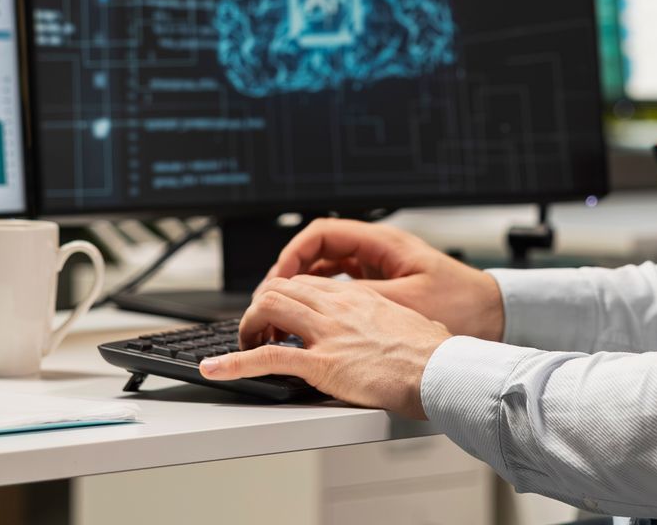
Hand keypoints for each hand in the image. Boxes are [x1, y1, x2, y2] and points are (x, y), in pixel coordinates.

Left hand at [203, 276, 450, 417]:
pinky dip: (232, 363)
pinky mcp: (320, 363)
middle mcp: (337, 308)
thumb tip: (420, 329)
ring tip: (243, 346)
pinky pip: (265, 359)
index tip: (281, 317)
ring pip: (267, 310)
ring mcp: (325, 334)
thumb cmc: (436, 354)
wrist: (441, 371)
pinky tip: (214, 369)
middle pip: (280, 290)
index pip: (306, 285)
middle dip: (261, 310)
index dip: (286, 298)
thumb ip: (405, 322)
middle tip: (259, 333)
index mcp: (357, 298)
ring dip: (247, 328)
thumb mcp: (418, 323)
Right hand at [260, 219, 504, 341]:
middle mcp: (378, 251)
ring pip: (328, 271)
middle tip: (270, 302)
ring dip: (304, 289)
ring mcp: (380, 269)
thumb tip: (320, 306)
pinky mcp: (385, 288)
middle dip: (290, 274)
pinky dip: (323, 301)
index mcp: (381, 243)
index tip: (277, 280)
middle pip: (318, 252)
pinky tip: (313, 323)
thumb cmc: (462, 303)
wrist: (496, 316)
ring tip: (284, 314)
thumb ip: (361, 300)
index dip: (292, 254)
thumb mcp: (405, 302)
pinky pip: (343, 288)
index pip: (321, 234)